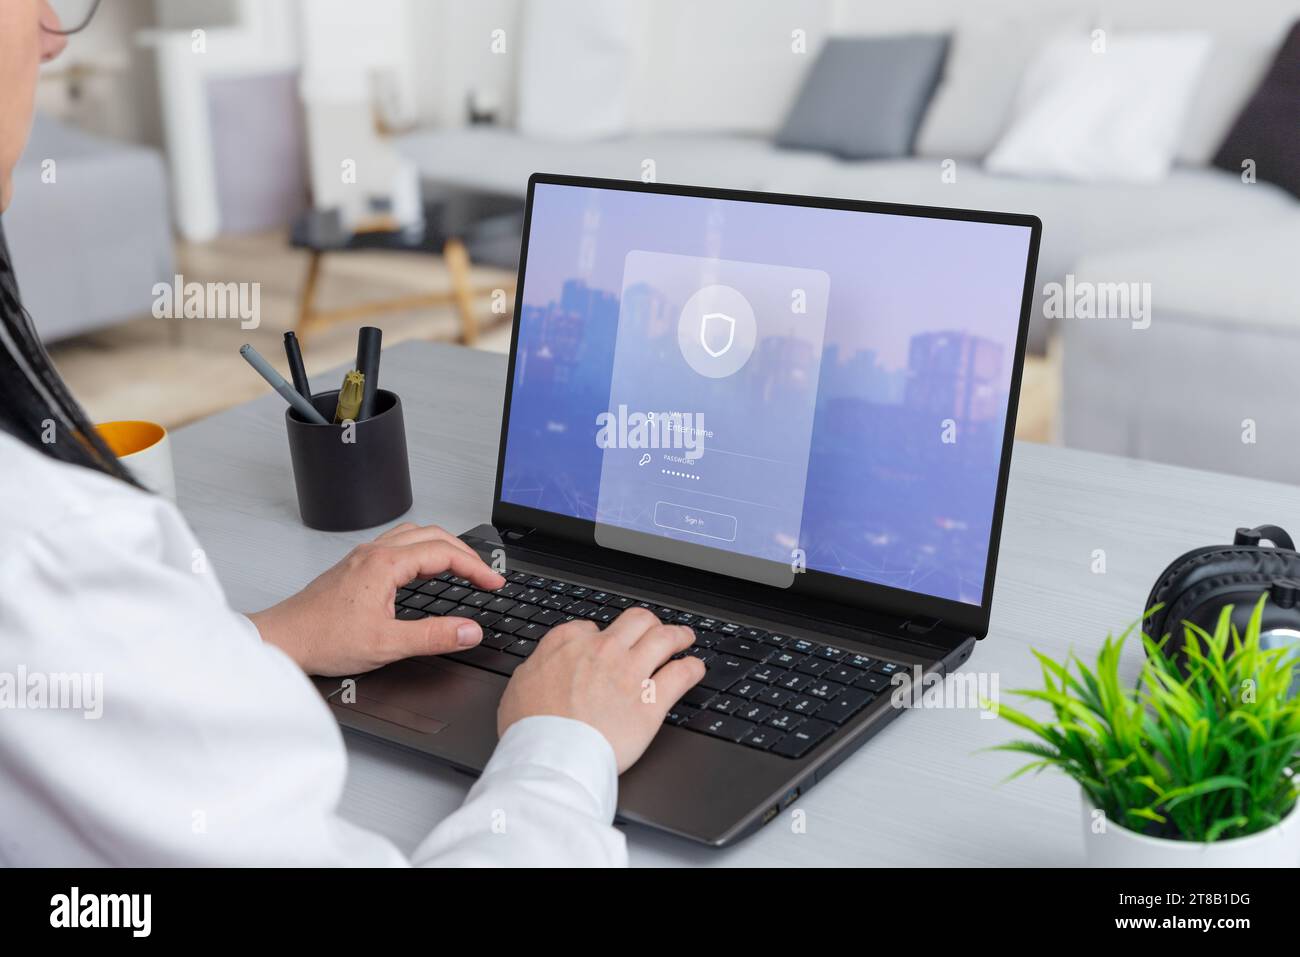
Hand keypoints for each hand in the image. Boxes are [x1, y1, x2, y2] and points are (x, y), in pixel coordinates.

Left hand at [249, 522, 504, 675]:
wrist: (283, 639)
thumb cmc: (322, 639)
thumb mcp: (386, 645)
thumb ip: (433, 637)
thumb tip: (469, 630)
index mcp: (384, 564)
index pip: (444, 552)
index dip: (476, 567)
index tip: (493, 582)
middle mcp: (373, 552)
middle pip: (432, 535)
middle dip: (465, 552)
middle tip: (485, 575)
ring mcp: (362, 557)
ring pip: (414, 535)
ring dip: (443, 546)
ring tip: (462, 566)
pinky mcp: (355, 566)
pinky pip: (398, 545)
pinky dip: (422, 551)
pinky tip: (424, 570)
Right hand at [498, 608, 705, 772]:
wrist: (551, 755)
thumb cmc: (532, 727)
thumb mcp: (519, 686)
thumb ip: (538, 668)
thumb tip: (542, 666)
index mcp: (568, 643)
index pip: (592, 627)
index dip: (602, 637)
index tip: (606, 644)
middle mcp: (603, 650)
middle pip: (636, 621)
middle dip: (648, 623)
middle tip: (655, 629)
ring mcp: (630, 672)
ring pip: (665, 638)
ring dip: (678, 635)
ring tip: (685, 638)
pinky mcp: (652, 700)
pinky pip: (681, 675)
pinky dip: (692, 669)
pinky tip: (694, 669)